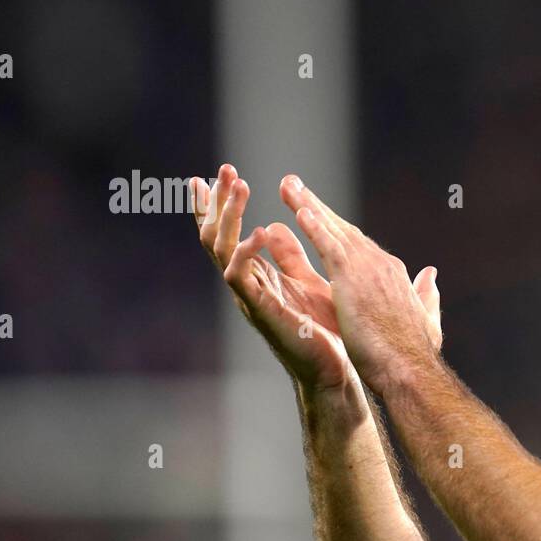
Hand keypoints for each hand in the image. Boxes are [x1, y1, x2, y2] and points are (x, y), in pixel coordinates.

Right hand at [190, 163, 351, 392]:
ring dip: (229, 215)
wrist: (332, 370)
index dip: (216, 206)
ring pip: (222, 249)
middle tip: (224, 170)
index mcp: (255, 275)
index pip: (226, 234)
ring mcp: (249, 298)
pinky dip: (247, 253)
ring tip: (239, 186)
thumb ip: (288, 255)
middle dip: (217, 201)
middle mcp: (246, 285)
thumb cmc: (320, 330)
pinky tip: (259, 232)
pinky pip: (242, 279)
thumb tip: (274, 224)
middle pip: (215, 235)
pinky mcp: (261, 312)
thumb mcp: (304, 281)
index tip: (209, 174)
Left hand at [278, 173, 442, 395]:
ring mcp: (367, 269)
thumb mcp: (426, 319)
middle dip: (317, 206)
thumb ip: (427, 295)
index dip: (337, 228)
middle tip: (292, 184)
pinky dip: (314, 227)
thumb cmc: (415, 353)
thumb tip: (432, 276)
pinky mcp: (352, 280)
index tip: (319, 214)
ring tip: (286, 185)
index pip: (360, 245)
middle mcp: (380, 264)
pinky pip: (329, 246)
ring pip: (333, 229)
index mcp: (392, 274)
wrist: (409, 369)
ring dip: (308, 204)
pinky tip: (298, 210)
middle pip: (343, 229)